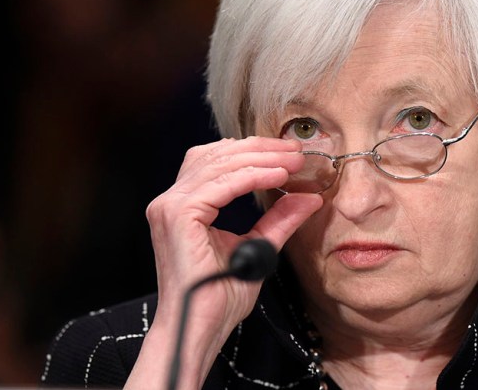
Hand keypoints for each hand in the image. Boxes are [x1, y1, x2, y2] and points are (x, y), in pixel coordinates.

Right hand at [129, 136, 321, 389]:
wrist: (200, 328)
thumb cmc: (219, 296)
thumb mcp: (257, 247)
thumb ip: (278, 220)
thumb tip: (307, 197)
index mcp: (184, 204)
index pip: (217, 160)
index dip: (254, 151)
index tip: (290, 154)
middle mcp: (171, 200)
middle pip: (218, 154)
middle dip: (261, 148)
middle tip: (297, 151)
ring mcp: (170, 206)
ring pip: (221, 163)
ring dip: (262, 158)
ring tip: (294, 162)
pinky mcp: (178, 215)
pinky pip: (222, 184)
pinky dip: (253, 176)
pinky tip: (279, 177)